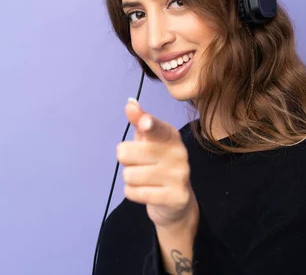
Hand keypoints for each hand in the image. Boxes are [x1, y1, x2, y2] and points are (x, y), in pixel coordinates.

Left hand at [117, 98, 198, 230]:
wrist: (177, 201)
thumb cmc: (157, 164)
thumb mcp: (149, 141)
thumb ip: (140, 121)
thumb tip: (130, 103)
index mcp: (170, 135)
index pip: (156, 128)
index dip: (148, 124)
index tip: (144, 124)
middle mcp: (178, 153)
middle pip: (126, 154)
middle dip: (126, 162)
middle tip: (140, 165)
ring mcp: (179, 175)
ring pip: (129, 175)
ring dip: (130, 180)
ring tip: (145, 180)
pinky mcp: (176, 197)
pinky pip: (134, 193)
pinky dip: (133, 193)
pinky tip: (147, 192)